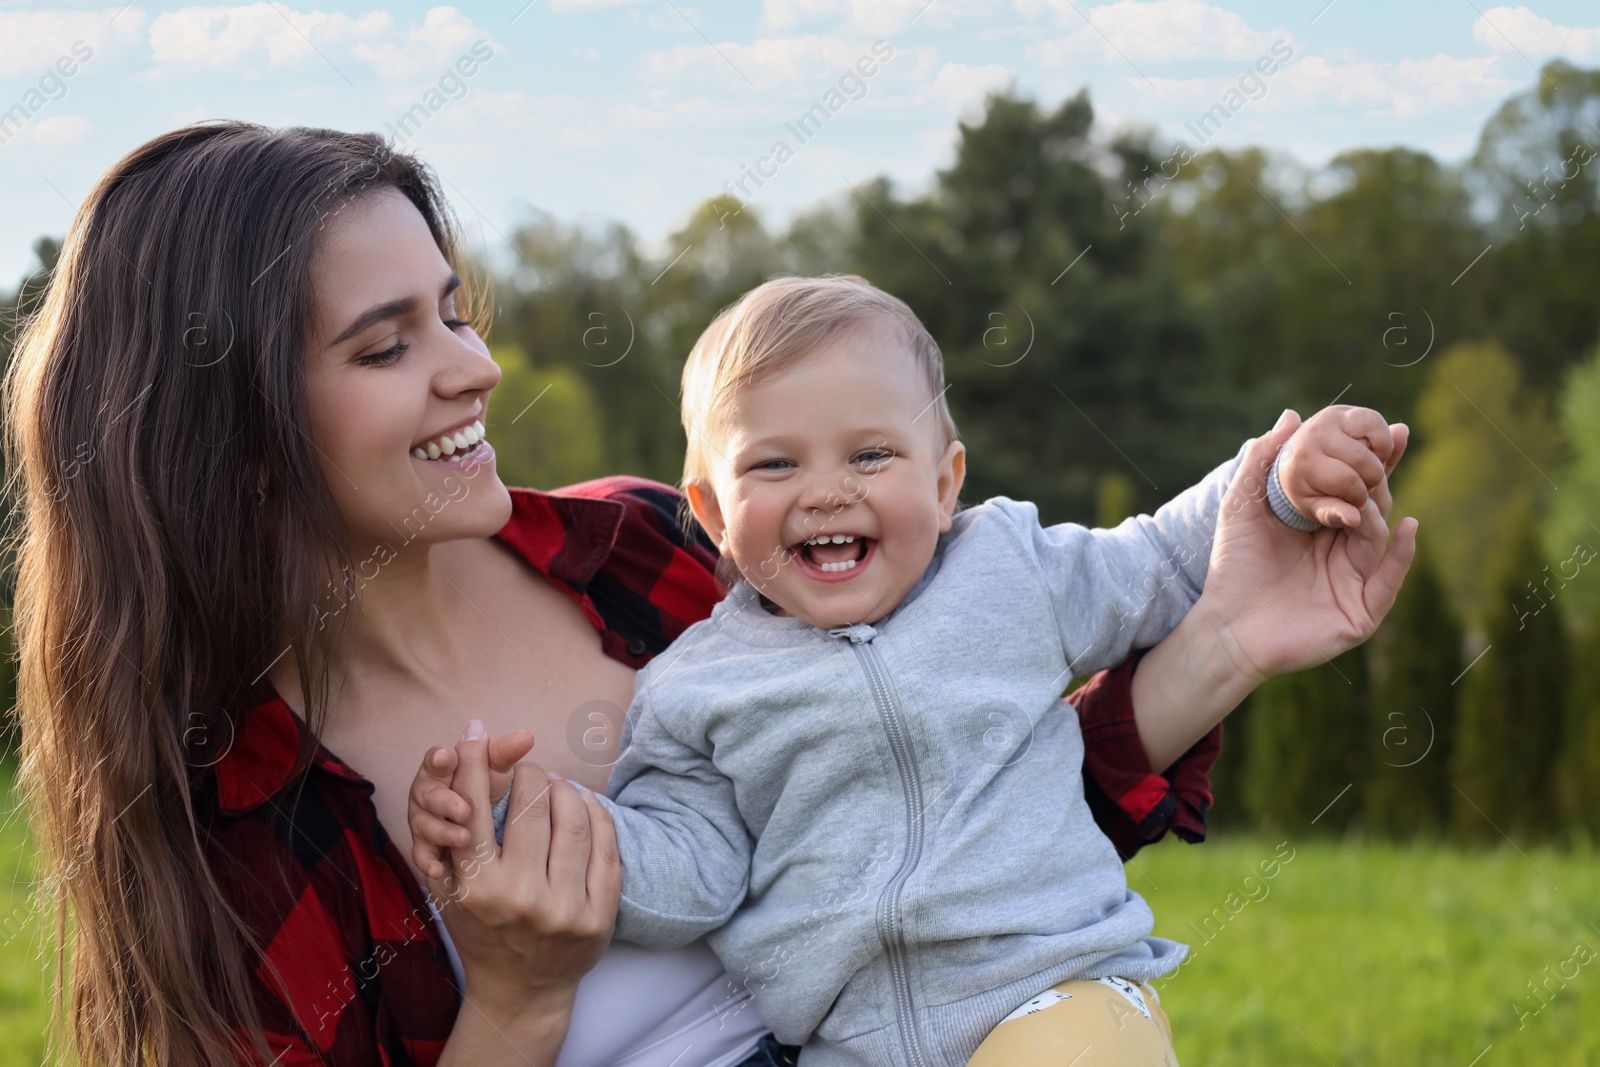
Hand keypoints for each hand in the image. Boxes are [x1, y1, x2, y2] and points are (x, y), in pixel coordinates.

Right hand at [409, 727, 533, 879]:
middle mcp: (430, 794)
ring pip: (424, 825)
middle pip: (427, 794)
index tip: (448, 757)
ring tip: (463, 838)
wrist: (484, 840)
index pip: (437, 760)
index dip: (441, 759)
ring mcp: (426, 823)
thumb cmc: (491, 793)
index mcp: (444, 769)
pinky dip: (426, 861)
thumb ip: (505, 756)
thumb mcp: (497, 773)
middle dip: (445, 800)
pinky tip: (436, 869)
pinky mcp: (427, 851)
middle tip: (465, 809)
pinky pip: (420, 856)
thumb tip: (526, 736)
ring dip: (442, 831)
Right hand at [411, 722, 619, 1014]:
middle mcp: (520, 898)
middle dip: (528, 774)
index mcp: (475, 888)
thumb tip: (461, 745)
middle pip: (533, 806)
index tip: (477, 735)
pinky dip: (596, 813)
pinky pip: (606, 846)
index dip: (474, 764)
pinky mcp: (599, 917)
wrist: (520, 990)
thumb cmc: (480, 927)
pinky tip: (584, 802)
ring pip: (575, 820)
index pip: (474, 808)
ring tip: (555, 782)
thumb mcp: (449, 886)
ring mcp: (564, 909)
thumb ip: (449, 825)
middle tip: (527, 766)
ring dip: (565, 789)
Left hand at [1204, 409, 1417, 683]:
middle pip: (1371, 508)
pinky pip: (1389, 582)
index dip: (1371, 460)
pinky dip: (1401, 556)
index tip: (1390, 429)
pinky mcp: (1359, 613)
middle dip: (1379, 478)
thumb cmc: (1232, 569)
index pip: (1353, 487)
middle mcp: (1342, 551)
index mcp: (1321, 526)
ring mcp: (1353, 581)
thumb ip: (1262, 460)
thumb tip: (1292, 414)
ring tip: (1368, 491)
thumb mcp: (1242, 507)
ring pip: (1377, 537)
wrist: (1225, 627)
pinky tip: (1406, 526)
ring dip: (1375, 510)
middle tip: (1386, 448)